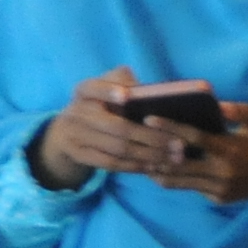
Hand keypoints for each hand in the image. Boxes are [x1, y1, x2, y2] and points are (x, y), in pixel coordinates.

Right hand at [30, 69, 167, 187]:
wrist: (69, 128)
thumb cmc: (101, 103)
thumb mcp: (108, 85)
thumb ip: (125, 82)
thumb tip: (150, 91)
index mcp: (84, 90)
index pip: (94, 88)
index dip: (108, 91)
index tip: (127, 97)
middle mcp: (75, 112)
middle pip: (116, 126)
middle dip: (151, 137)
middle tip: (179, 143)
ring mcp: (75, 135)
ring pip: (117, 148)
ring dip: (149, 154)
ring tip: (174, 158)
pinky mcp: (79, 154)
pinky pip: (110, 163)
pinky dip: (134, 165)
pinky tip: (154, 165)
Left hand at [140, 104, 247, 210]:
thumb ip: (239, 111)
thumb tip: (217, 104)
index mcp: (230, 148)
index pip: (193, 138)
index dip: (169, 128)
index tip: (148, 118)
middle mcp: (222, 172)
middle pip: (177, 165)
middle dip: (152, 154)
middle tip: (131, 140)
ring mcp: (220, 189)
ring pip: (179, 182)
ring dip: (156, 170)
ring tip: (136, 156)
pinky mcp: (220, 199)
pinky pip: (191, 188)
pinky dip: (174, 179)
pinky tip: (159, 169)